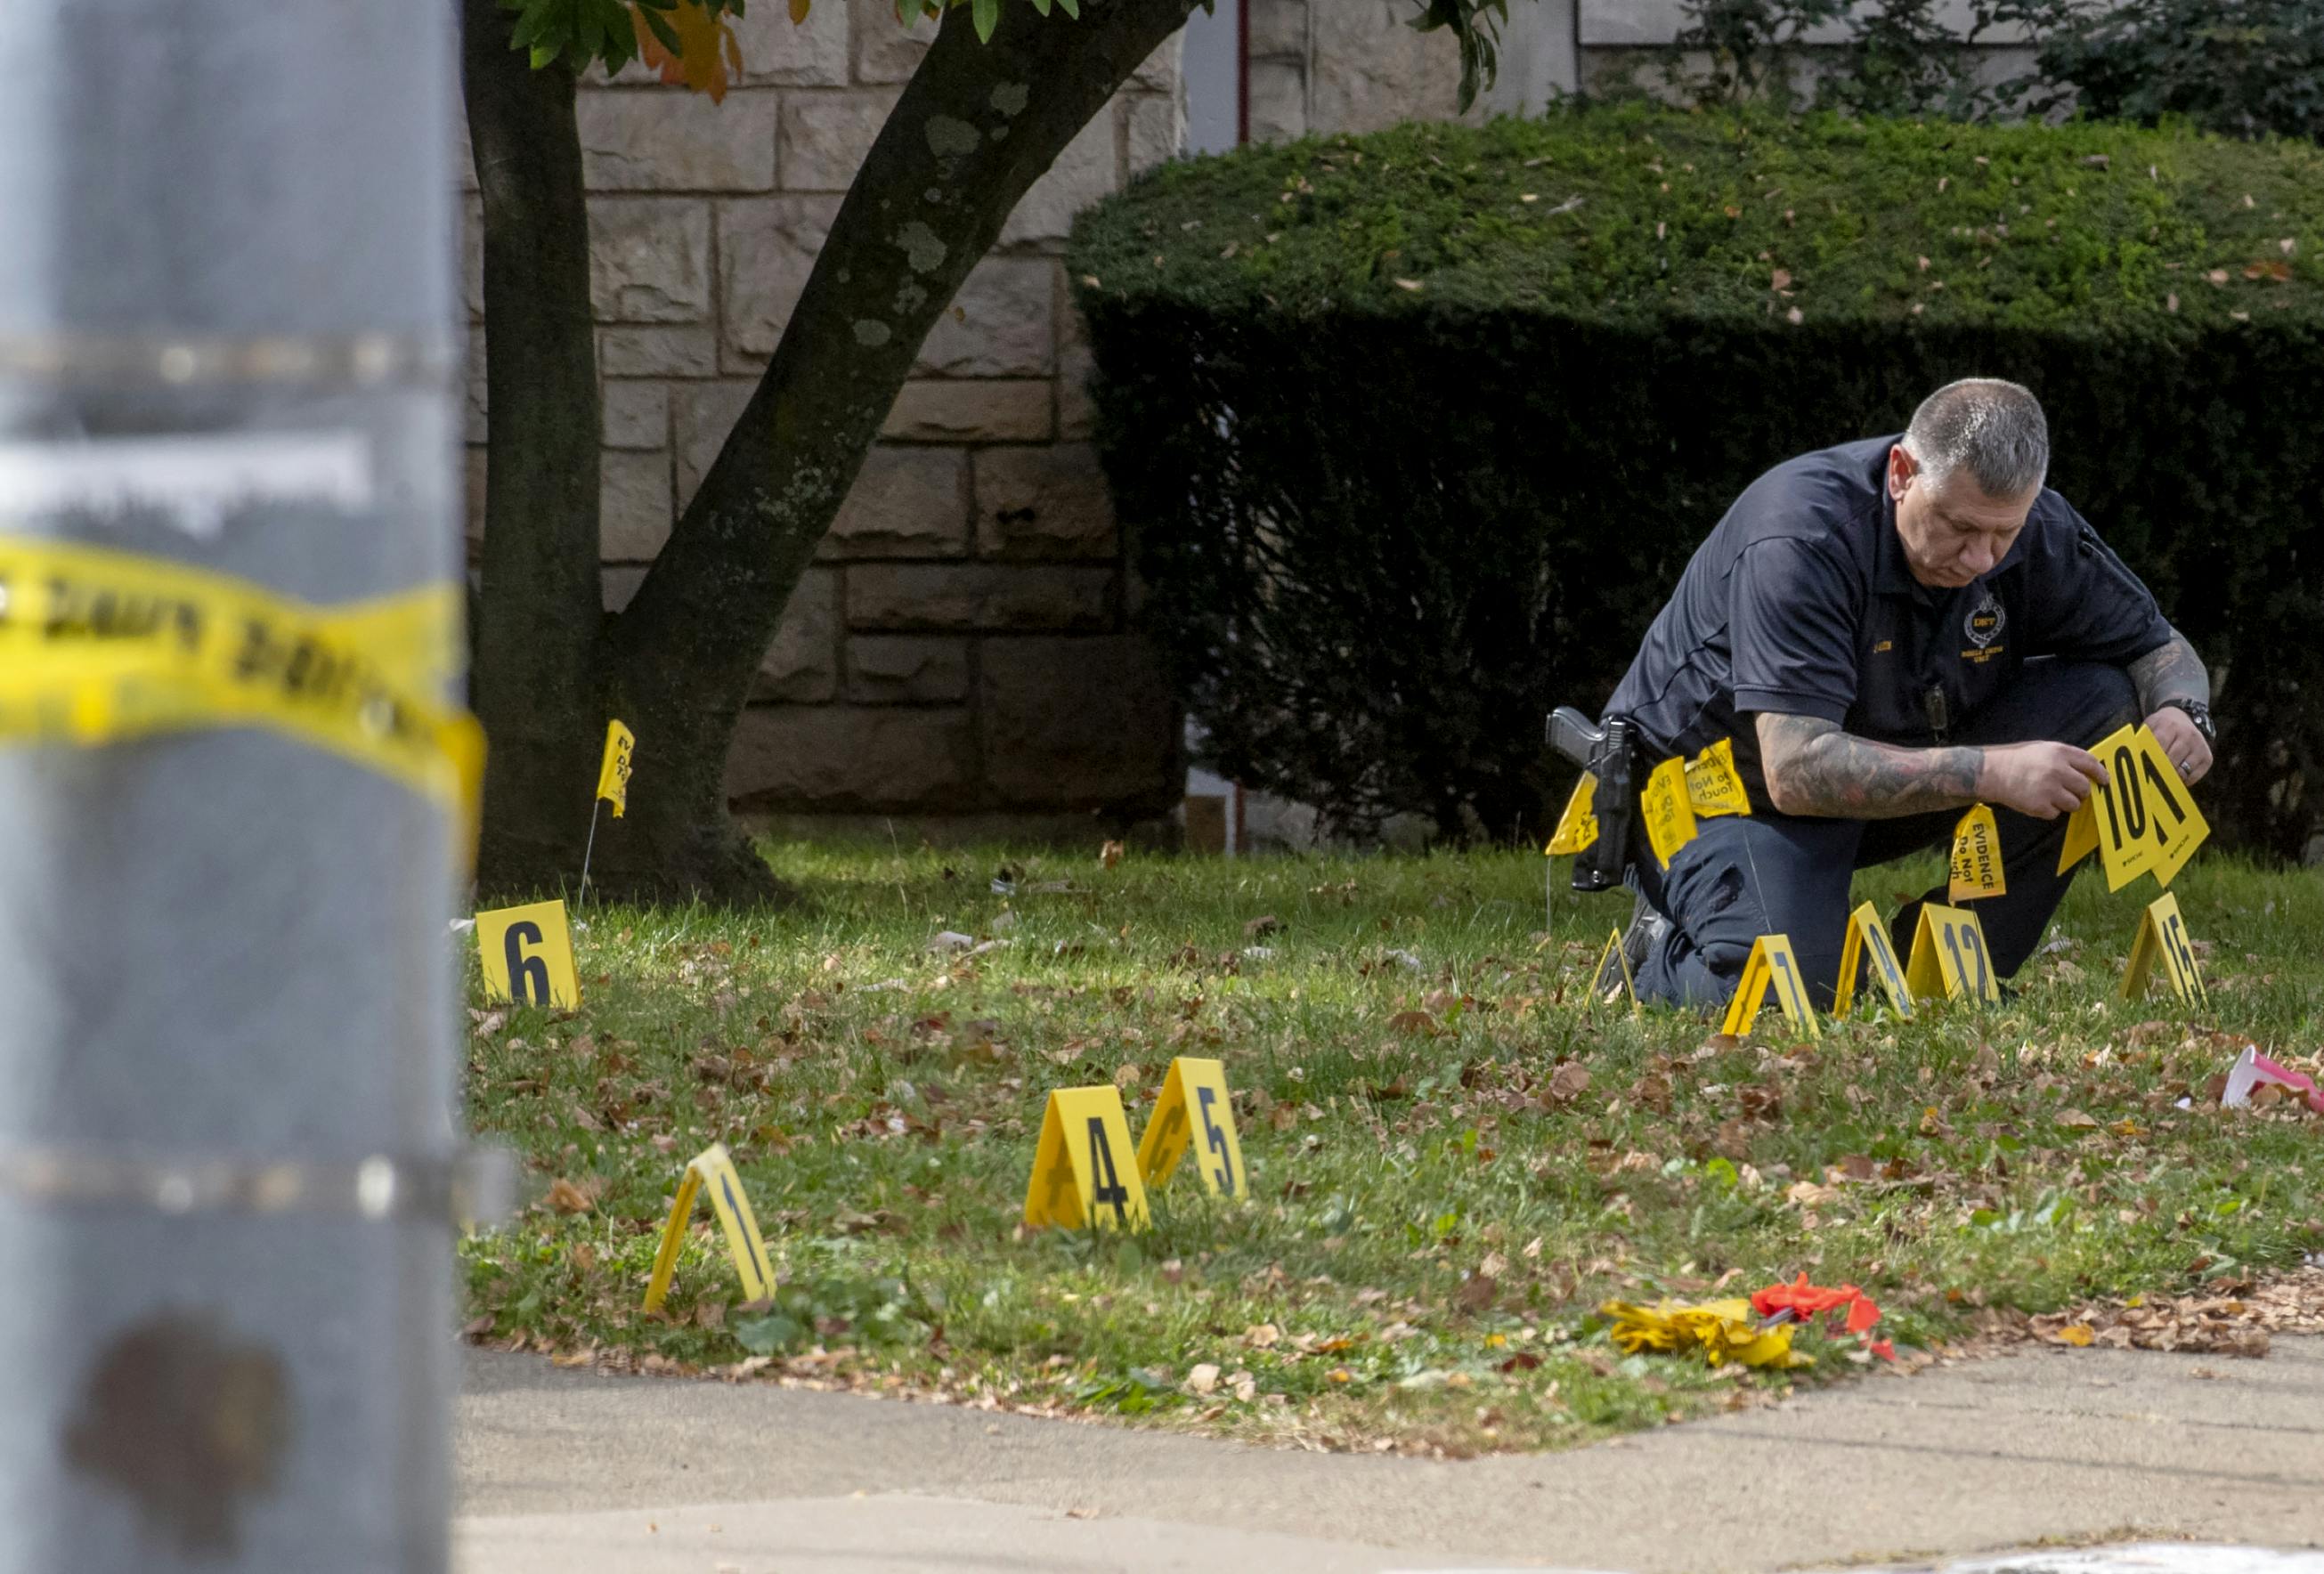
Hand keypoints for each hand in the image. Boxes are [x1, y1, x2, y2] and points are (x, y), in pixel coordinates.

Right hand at [1977, 741, 2106, 818]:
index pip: (2091, 763)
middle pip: (2085, 787)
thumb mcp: (2042, 749)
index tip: (2104, 781)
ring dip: (2066, 803)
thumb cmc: (2016, 759)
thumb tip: (2088, 771)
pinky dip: (2049, 810)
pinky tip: (2038, 801)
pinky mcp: (2040, 806)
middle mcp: (2057, 770)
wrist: (1990, 773)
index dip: (2100, 774)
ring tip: (2051, 797)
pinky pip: (2056, 813)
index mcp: (2059, 753)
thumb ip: (2065, 758)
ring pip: (2074, 804)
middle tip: (2070, 791)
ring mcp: (2049, 789)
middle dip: (2081, 791)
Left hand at [2146, 707, 2212, 785]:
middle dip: (2159, 771)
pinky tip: (2175, 778)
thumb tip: (2134, 762)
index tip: (2140, 771)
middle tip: (2149, 779)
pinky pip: (2194, 776)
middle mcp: (2188, 735)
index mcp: (2169, 726)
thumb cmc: (2161, 727)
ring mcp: (2200, 747)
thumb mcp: (2149, 727)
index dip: (2149, 760)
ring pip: (2183, 771)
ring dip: (2171, 778)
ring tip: (2161, 779)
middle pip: (2171, 761)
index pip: (2158, 747)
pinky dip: (2183, 781)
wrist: (2182, 717)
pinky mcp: (2207, 758)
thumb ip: (2143, 742)